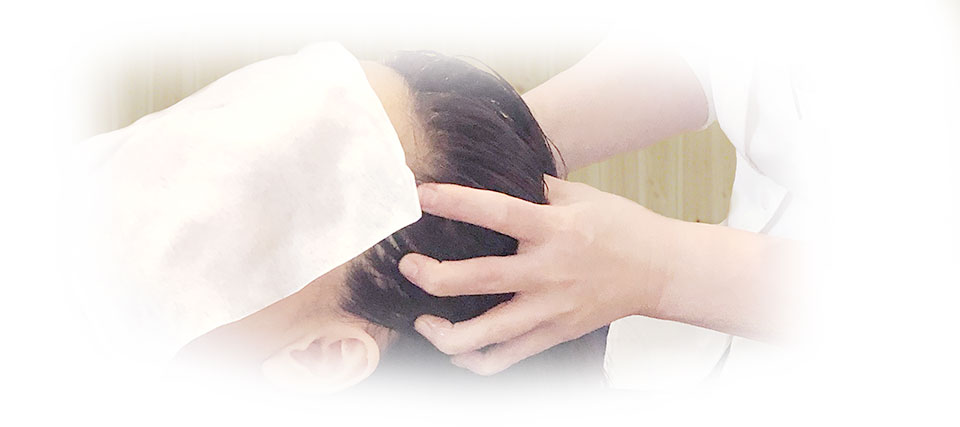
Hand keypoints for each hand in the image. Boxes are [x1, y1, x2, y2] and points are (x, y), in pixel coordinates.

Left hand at [398, 175, 676, 374]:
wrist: (661, 271)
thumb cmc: (621, 227)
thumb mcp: (581, 196)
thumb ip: (536, 189)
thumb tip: (494, 176)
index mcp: (554, 229)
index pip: (495, 212)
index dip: (454, 202)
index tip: (420, 195)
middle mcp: (549, 271)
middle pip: (479, 279)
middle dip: (433, 276)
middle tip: (408, 266)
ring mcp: (551, 308)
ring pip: (486, 334)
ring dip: (444, 332)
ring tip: (423, 320)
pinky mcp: (555, 334)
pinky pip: (506, 358)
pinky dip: (474, 359)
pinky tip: (456, 348)